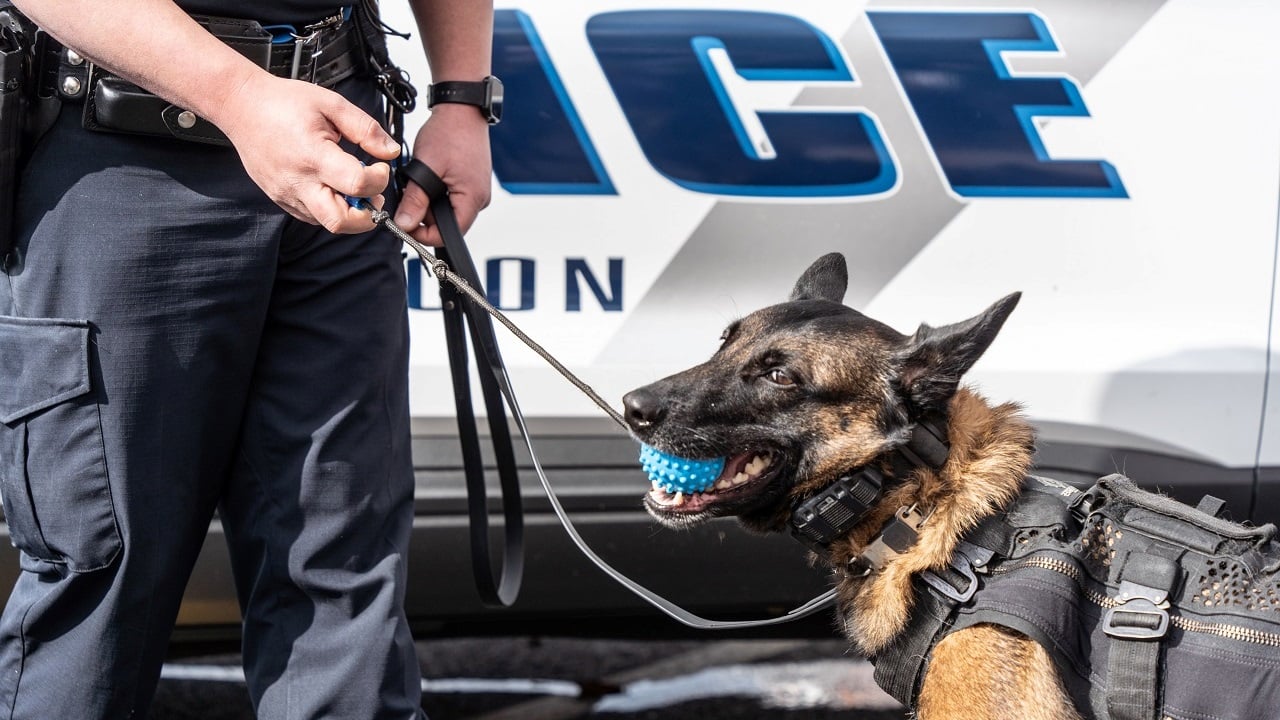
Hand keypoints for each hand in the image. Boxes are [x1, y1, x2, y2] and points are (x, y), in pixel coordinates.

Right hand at [215, 72, 400, 232]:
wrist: (241, 106)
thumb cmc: (282, 103)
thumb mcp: (332, 104)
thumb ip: (366, 129)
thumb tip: (390, 152)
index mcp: (313, 155)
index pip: (357, 184)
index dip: (378, 179)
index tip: (380, 166)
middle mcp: (298, 181)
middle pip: (340, 222)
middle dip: (367, 216)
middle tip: (373, 195)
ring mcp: (286, 194)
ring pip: (326, 223)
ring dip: (349, 213)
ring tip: (354, 189)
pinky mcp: (280, 199)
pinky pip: (311, 216)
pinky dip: (330, 209)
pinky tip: (333, 188)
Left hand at [393, 103, 492, 245]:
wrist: (462, 108)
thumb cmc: (449, 132)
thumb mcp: (425, 168)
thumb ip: (415, 200)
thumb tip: (405, 224)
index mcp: (473, 198)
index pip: (449, 234)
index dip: (424, 234)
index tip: (404, 225)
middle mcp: (479, 198)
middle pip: (447, 223)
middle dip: (424, 214)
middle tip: (409, 195)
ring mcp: (477, 190)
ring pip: (447, 210)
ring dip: (429, 201)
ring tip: (421, 179)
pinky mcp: (472, 182)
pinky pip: (452, 197)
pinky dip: (436, 191)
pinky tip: (431, 175)